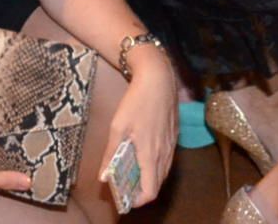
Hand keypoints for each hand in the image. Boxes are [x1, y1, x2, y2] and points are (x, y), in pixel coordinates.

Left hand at [105, 61, 180, 208]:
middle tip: (126, 186)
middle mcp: (164, 153)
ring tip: (133, 173)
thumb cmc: (137, 101)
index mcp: (150, 154)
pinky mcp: (174, 136)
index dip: (138, 200)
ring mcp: (172, 144)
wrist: (159, 77)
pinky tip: (144, 155)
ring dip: (150, 178)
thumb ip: (111, 153)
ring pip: (164, 172)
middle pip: (157, 184)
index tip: (125, 198)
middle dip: (142, 190)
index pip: (150, 191)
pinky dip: (156, 166)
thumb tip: (103, 176)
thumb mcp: (118, 126)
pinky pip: (167, 159)